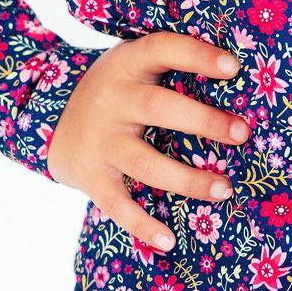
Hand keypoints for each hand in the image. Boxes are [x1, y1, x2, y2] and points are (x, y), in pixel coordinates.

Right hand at [43, 31, 250, 251]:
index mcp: (128, 64)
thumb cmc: (117, 90)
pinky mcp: (91, 177)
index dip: (197, 55)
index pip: (163, 49)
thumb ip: (171, 67)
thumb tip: (240, 78)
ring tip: (225, 190)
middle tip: (242, 134)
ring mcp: (100, 141)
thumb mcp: (134, 66)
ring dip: (187, 179)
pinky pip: (118, 205)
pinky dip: (142, 225)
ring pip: (146, 162)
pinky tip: (169, 241)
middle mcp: (112, 100)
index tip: (234, 67)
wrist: (49, 118)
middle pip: (158, 108)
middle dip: (202, 122)